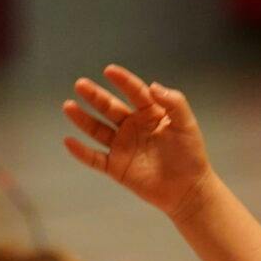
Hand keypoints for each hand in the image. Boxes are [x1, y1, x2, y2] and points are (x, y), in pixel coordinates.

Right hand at [64, 66, 214, 217]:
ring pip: (98, 130)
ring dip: (82, 119)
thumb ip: (174, 102)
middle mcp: (132, 127)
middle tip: (80, 84)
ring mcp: (123, 147)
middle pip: (110, 108)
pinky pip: (95, 158)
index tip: (109, 70)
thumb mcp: (186, 124)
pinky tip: (69, 141)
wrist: (188, 189)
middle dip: (94, 96)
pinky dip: (81, 152)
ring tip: (68, 106)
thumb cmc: (191, 155)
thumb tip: (154, 85)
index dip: (122, 81)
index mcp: (149, 113)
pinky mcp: (116, 167)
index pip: (134, 92)